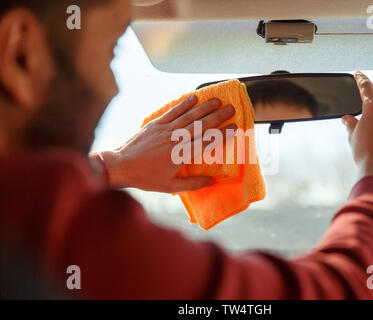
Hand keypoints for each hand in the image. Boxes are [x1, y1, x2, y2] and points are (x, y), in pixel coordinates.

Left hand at [100, 95, 235, 192]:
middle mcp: (176, 140)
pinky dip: (183, 104)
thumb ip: (193, 183)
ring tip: (217, 100)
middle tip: (231, 109)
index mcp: (181, 156)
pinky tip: (193, 97)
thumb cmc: (146, 178)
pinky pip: (172, 112)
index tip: (234, 128)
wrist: (121, 166)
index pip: (206, 142)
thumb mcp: (170, 186)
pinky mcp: (155, 124)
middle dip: (218, 116)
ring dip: (204, 107)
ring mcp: (165, 130)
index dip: (222, 134)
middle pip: (201, 126)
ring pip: (189, 116)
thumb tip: (213, 181)